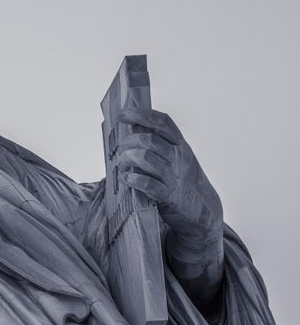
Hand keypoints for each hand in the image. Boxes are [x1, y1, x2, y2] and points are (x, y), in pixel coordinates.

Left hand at [115, 108, 222, 244]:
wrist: (204, 209)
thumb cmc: (184, 179)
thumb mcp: (177, 157)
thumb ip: (159, 142)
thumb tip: (134, 125)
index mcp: (181, 144)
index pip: (162, 122)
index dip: (140, 115)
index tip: (121, 115)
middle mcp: (179, 157)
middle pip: (149, 140)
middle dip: (129, 141)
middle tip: (120, 148)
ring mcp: (174, 176)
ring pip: (146, 158)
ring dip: (127, 158)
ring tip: (122, 162)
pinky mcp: (168, 195)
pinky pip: (146, 183)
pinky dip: (131, 178)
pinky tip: (125, 177)